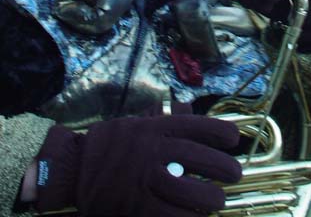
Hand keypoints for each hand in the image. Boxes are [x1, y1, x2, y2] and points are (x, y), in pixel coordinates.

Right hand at [35, 115, 240, 215]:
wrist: (74, 169)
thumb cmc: (110, 143)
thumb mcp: (137, 122)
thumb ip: (164, 118)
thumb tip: (189, 107)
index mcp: (154, 128)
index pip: (195, 125)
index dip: (220, 132)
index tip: (234, 139)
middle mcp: (153, 151)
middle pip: (200, 159)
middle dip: (224, 168)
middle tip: (234, 174)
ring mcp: (146, 181)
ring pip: (192, 192)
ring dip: (211, 199)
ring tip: (217, 200)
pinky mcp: (138, 208)